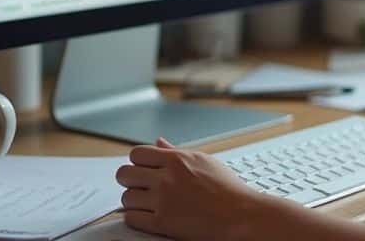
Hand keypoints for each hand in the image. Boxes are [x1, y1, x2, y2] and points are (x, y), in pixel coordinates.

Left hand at [116, 137, 275, 239]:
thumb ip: (176, 152)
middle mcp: (167, 178)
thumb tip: (159, 142)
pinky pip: (131, 218)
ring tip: (148, 204)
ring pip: (126, 197)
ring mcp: (163, 201)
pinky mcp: (162, 223)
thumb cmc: (227, 189)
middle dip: (130, 180)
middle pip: (124, 173)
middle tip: (140, 187)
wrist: (241, 215)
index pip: (136, 153)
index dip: (137, 162)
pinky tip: (147, 216)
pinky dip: (135, 218)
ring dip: (134, 202)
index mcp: (177, 159)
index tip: (143, 170)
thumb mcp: (204, 161)